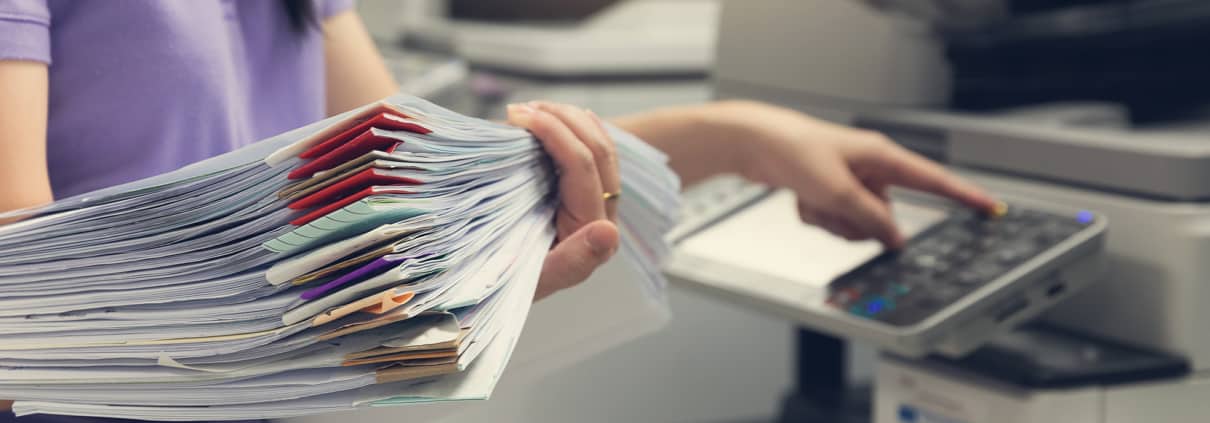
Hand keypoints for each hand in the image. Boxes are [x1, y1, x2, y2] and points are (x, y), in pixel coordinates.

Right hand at [507, 102, 620, 300]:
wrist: (494, 293)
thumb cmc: (507, 288)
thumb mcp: (532, 281)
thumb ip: (572, 263)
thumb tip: (608, 232)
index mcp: (595, 235)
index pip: (584, 167)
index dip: (555, 133)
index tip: (518, 116)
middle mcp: (604, 217)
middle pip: (597, 149)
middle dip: (560, 118)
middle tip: (518, 109)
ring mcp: (597, 204)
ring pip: (598, 144)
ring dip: (565, 118)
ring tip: (527, 109)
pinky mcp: (584, 196)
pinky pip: (589, 151)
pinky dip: (570, 127)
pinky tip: (548, 116)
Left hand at [729, 102, 997, 247]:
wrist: (753, 143)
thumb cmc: (793, 150)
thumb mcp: (837, 191)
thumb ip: (870, 218)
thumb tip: (895, 239)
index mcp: (882, 157)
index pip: (933, 180)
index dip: (964, 197)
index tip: (991, 209)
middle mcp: (870, 169)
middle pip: (884, 217)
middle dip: (856, 222)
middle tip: (830, 204)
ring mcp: (849, 182)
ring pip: (855, 224)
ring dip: (831, 220)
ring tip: (810, 196)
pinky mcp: (829, 191)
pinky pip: (832, 221)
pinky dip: (815, 215)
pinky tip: (800, 196)